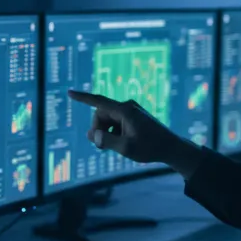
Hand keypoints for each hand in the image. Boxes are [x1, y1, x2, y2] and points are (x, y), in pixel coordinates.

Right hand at [67, 90, 202, 176]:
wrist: (171, 148)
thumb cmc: (150, 148)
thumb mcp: (125, 148)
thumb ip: (105, 141)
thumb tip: (91, 134)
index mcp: (124, 111)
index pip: (98, 102)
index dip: (82, 98)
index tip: (69, 92)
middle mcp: (127, 106)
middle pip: (100, 115)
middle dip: (98, 130)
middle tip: (102, 148)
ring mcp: (131, 110)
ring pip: (107, 120)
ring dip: (106, 132)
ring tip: (116, 146)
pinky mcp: (134, 116)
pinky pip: (116, 122)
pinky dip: (114, 132)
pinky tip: (123, 142)